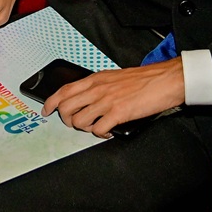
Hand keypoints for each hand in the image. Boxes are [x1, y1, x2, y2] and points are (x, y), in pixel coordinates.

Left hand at [41, 60, 184, 138]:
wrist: (165, 80)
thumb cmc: (143, 79)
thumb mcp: (114, 77)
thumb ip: (99, 86)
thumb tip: (87, 98)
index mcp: (95, 79)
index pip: (64, 90)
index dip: (51, 102)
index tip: (46, 110)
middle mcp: (97, 89)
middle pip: (66, 108)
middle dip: (67, 121)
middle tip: (75, 124)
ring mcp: (106, 101)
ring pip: (79, 121)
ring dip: (85, 128)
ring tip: (96, 127)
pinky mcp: (118, 113)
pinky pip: (98, 129)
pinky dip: (100, 134)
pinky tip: (107, 131)